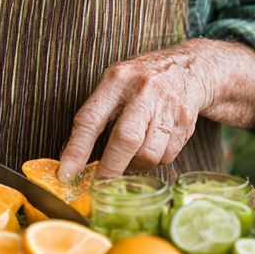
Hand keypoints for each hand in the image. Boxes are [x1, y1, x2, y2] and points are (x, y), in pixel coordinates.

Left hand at [58, 44, 206, 180]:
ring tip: (131, 155)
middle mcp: (143, 92)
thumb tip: (76, 156)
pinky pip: (167, 157)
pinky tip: (152, 146)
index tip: (67, 173)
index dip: (77, 149)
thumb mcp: (113, 83)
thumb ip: (97, 112)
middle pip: (126, 140)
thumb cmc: (140, 80)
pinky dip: (156, 160)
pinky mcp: (185, 123)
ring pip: (148, 154)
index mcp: (117, 81)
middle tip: (101, 184)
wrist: (186, 69)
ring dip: (136, 165)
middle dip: (111, 168)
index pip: (91, 119)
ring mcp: (168, 107)